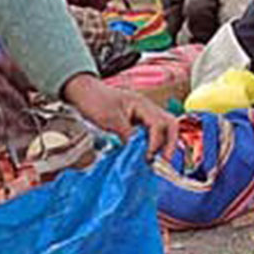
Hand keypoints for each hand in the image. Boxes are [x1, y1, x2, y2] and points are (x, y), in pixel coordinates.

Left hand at [61, 73, 175, 157]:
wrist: (82, 92)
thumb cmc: (94, 101)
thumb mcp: (109, 119)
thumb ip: (126, 134)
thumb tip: (139, 152)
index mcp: (142, 104)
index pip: (158, 124)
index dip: (156, 143)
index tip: (148, 157)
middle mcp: (147, 108)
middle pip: (170, 124)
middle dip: (170, 143)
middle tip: (164, 161)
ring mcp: (144, 114)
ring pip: (164, 129)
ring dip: (164, 145)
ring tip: (156, 161)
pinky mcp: (138, 121)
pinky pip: (153, 133)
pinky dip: (153, 144)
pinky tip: (147, 155)